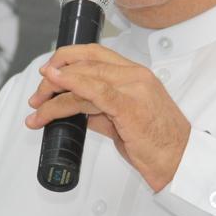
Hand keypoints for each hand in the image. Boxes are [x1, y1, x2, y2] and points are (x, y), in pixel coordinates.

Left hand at [25, 44, 190, 191]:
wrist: (178, 161)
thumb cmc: (157, 144)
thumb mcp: (122, 121)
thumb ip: (99, 110)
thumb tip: (73, 108)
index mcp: (135, 74)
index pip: (95, 54)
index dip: (66, 58)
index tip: (48, 72)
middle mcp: (134, 76)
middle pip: (84, 63)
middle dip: (54, 78)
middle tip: (38, 94)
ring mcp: (133, 88)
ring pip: (84, 79)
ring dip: (53, 93)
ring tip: (38, 108)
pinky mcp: (129, 105)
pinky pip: (95, 90)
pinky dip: (71, 87)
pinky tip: (55, 91)